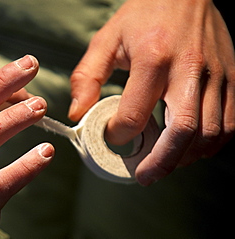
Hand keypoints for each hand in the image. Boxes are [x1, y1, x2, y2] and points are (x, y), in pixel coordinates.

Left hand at [68, 0, 233, 185]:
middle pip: (182, 130)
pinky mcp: (230, 78)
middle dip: (161, 161)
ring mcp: (215, 75)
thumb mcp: (107, 39)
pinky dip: (210, 143)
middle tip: (144, 176)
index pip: (136, 113)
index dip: (118, 133)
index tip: (111, 136)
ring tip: (164, 164)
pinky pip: (228, 122)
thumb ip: (87, 77)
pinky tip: (191, 148)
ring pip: (209, 132)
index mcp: (153, 58)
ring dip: (186, 157)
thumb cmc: (145, 14)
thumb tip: (78, 112)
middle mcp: (189, 68)